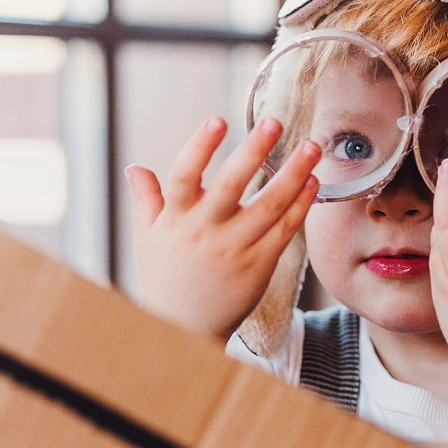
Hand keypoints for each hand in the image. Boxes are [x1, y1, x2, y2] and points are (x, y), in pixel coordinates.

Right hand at [125, 117, 319, 341]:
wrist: (186, 327)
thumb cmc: (166, 277)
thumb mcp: (146, 237)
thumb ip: (146, 199)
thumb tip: (134, 168)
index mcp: (176, 218)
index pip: (184, 176)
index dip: (200, 147)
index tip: (217, 120)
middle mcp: (206, 231)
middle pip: (232, 186)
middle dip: (254, 151)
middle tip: (274, 122)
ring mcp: (235, 249)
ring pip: (268, 206)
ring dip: (293, 174)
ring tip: (311, 147)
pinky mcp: (260, 265)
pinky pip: (284, 230)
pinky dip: (300, 205)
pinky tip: (312, 182)